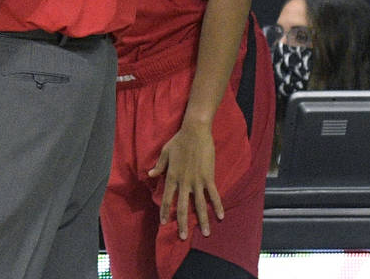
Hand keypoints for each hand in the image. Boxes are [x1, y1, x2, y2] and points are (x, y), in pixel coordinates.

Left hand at [148, 120, 222, 238]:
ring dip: (202, 220)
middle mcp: (184, 182)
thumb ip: (159, 166)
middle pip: (182, 206)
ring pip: (199, 205)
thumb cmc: (178, 141)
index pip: (167, 199)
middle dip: (182, 223)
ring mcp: (197, 181)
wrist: (195, 132)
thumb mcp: (164, 153)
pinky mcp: (208, 177)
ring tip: (205, 233)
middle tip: (183, 237)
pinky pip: (213, 195)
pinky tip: (220, 217)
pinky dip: (217, 206)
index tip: (164, 224)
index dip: (165, 212)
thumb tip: (149, 175)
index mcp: (172, 177)